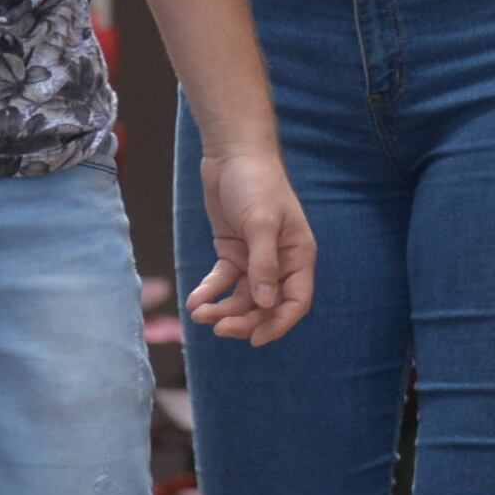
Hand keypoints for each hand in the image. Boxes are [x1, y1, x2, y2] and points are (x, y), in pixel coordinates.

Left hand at [186, 137, 316, 345]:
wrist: (233, 155)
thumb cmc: (256, 183)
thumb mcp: (260, 223)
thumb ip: (263, 264)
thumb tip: (265, 303)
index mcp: (298, 256)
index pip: (296, 301)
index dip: (279, 323)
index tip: (255, 339)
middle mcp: (280, 262)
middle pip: (266, 305)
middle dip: (244, 320)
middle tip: (220, 329)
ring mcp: (255, 259)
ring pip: (242, 297)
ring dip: (223, 309)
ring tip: (200, 315)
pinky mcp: (233, 252)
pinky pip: (223, 280)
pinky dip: (210, 292)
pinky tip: (195, 301)